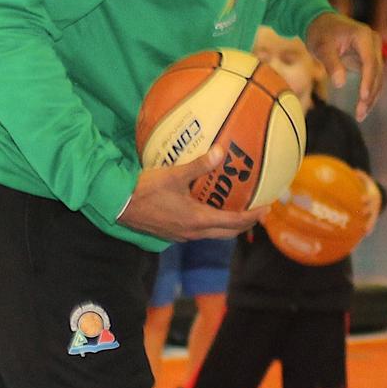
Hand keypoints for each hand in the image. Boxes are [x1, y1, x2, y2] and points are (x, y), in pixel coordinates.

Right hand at [119, 148, 261, 242]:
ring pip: (213, 234)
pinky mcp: (172, 234)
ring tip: (238, 212)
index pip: (234, 222)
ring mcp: (182, 235)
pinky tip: (207, 211)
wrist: (119, 206)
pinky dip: (211, 224)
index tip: (267, 208)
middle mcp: (193, 232)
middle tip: (258, 212)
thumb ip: (198, 165)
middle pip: (227, 233)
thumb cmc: (145, 190)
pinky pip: (200, 232)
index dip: (252, 216)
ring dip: (228, 226)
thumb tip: (221, 152)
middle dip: (245, 224)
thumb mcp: (173, 175)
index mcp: (198, 220)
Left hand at [304, 10, 383, 120]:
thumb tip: (340, 84)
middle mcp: (373, 43)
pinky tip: (363, 107)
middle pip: (377, 72)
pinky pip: (372, 78)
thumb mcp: (321, 47)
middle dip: (370, 94)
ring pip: (377, 77)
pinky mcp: (370, 59)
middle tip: (360, 114)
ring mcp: (373, 51)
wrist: (321, 22)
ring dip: (371, 96)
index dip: (368, 81)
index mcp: (363, 36)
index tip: (363, 97)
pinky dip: (368, 92)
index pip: (370, 62)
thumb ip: (331, 64)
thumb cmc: (320, 33)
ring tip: (361, 115)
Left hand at [359, 171, 383, 228]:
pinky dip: (367, 231)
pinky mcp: (371, 220)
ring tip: (365, 232)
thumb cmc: (368, 188)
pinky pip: (369, 226)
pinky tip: (362, 235)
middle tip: (362, 215)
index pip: (369, 199)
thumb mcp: (367, 181)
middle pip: (371, 211)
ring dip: (369, 225)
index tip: (362, 199)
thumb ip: (361, 176)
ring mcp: (372, 214)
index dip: (366, 199)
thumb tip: (355, 169)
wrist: (378, 197)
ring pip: (371, 221)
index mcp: (371, 198)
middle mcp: (373, 207)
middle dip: (367, 212)